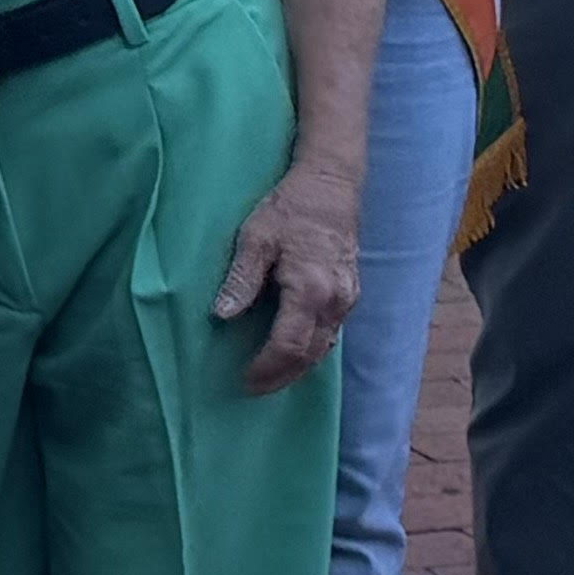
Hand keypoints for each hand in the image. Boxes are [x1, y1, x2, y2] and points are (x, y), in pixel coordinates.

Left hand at [213, 151, 365, 386]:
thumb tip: (222, 315)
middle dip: (281, 377)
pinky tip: (295, 352)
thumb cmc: (290, 208)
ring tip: (270, 377)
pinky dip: (312, 349)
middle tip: (253, 388)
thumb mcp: (255, 237)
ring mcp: (347, 299)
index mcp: (309, 289)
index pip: (288, 345)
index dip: (267, 368)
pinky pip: (332, 332)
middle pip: (309, 355)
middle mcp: (334, 301)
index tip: (244, 380)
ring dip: (298, 367)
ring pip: (324, 347)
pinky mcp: (351, 293)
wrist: (332, 186)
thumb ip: (241, 279)